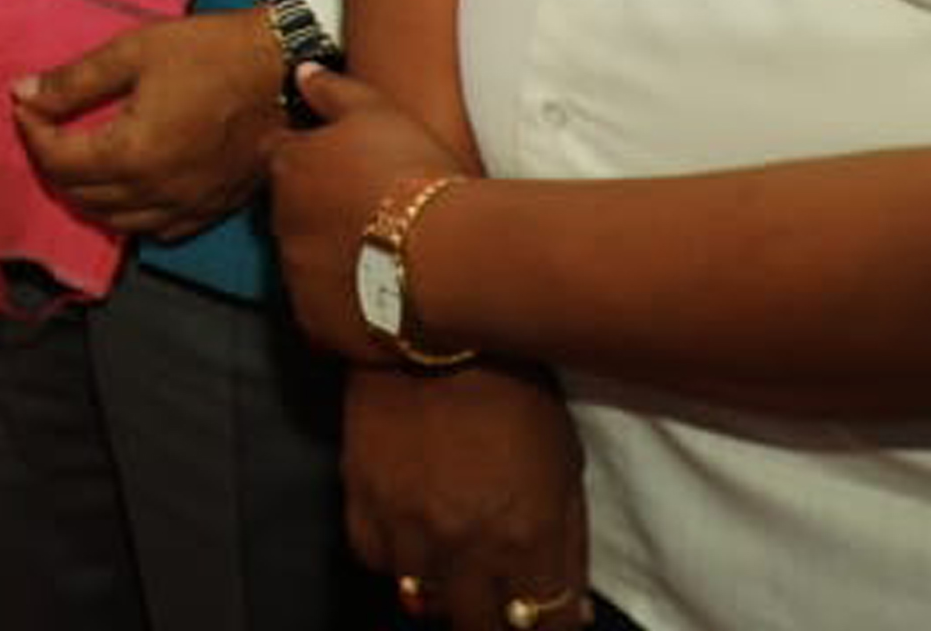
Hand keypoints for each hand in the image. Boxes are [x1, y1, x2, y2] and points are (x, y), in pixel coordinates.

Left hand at [9, 6, 289, 238]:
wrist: (284, 70)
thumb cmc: (210, 54)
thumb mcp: (134, 52)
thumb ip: (74, 80)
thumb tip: (23, 93)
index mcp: (132, 154)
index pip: (58, 160)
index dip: (32, 131)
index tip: (25, 104)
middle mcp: (156, 193)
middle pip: (79, 195)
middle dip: (51, 161)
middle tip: (46, 126)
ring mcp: (186, 208)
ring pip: (114, 221)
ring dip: (84, 193)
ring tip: (77, 156)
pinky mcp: (210, 211)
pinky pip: (153, 230)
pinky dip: (126, 213)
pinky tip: (124, 187)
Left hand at [272, 65, 471, 362]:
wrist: (447, 256)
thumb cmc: (415, 175)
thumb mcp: (377, 111)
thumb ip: (333, 90)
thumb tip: (302, 72)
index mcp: (289, 168)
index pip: (281, 156)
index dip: (311, 160)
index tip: (344, 169)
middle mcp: (279, 222)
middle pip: (292, 212)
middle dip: (320, 212)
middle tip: (371, 214)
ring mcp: (295, 276)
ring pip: (306, 263)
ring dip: (331, 259)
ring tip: (386, 257)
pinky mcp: (316, 322)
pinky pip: (323, 312)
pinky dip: (345, 305)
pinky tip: (383, 297)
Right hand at [343, 363, 585, 629]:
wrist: (432, 330)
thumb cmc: (513, 391)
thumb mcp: (565, 465)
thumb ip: (567, 544)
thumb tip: (568, 610)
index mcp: (528, 535)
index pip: (542, 624)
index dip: (546, 624)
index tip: (542, 612)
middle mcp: (467, 544)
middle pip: (479, 625)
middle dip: (495, 617)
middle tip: (498, 596)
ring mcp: (408, 525)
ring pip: (422, 600)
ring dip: (443, 588)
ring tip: (454, 562)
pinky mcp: (362, 499)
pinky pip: (374, 558)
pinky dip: (394, 556)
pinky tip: (410, 534)